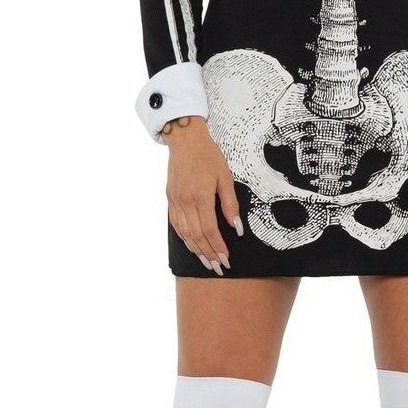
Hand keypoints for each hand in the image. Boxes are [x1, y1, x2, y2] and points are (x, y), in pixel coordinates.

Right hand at [163, 116, 243, 274]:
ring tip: (206, 263)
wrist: (185, 139)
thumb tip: (237, 228)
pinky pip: (176, 224)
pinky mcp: (170, 199)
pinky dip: (184, 238)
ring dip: (195, 250)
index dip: (218, 247)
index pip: (209, 230)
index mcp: (200, 196)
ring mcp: (175, 201)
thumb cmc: (208, 155)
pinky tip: (192, 246)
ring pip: (184, 233)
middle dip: (208, 254)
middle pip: (196, 236)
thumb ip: (230, 204)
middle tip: (218, 268)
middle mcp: (185, 201)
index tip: (226, 259)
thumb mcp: (225, 176)